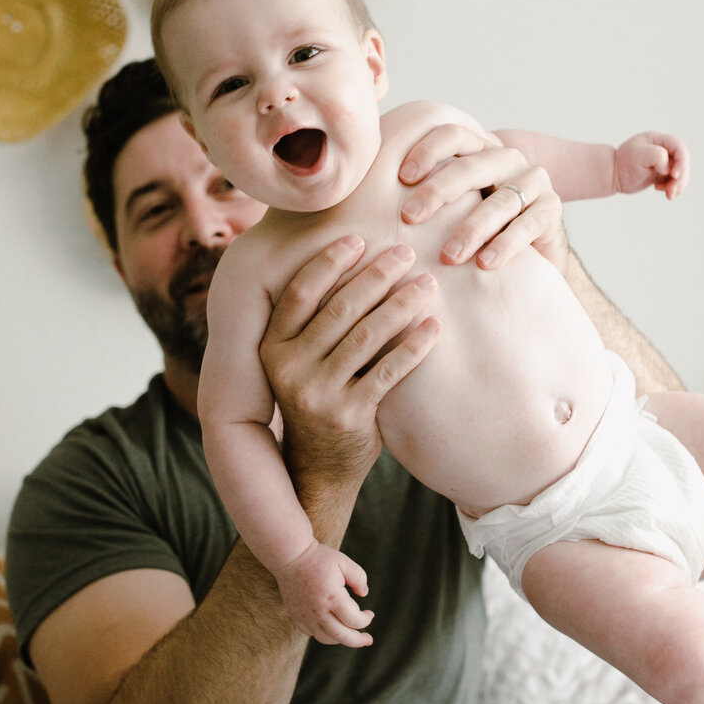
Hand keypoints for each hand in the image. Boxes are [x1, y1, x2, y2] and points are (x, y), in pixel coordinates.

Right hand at [259, 235, 441, 488]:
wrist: (318, 465)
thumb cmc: (316, 395)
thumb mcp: (298, 360)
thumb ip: (311, 321)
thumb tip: (344, 254)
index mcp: (271, 347)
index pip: (300, 294)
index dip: (329, 262)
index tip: (359, 238)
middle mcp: (288, 369)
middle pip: (339, 309)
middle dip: (377, 276)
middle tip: (406, 252)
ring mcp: (317, 394)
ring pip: (367, 336)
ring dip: (401, 304)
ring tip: (427, 283)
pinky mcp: (349, 415)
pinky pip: (388, 371)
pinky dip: (414, 346)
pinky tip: (433, 326)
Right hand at [277, 540, 373, 646]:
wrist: (290, 557)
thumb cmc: (318, 558)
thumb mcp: (344, 562)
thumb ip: (359, 578)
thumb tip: (364, 594)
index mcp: (332, 597)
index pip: (353, 620)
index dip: (365, 620)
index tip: (370, 614)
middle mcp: (318, 611)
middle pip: (342, 636)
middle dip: (358, 640)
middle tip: (368, 639)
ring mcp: (305, 616)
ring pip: (326, 639)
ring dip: (341, 639)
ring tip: (350, 634)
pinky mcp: (296, 616)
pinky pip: (312, 633)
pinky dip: (324, 635)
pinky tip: (332, 627)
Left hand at [397, 122, 565, 271]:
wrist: (529, 257)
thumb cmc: (475, 230)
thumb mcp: (448, 206)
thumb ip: (417, 191)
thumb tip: (359, 187)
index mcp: (479, 150)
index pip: (453, 135)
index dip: (426, 150)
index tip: (400, 177)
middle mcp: (507, 160)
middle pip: (471, 166)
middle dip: (437, 191)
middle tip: (409, 217)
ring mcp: (533, 182)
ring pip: (501, 200)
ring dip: (471, 229)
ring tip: (449, 255)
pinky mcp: (552, 210)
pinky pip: (528, 224)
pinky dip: (505, 244)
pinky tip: (485, 263)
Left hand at [615, 132, 688, 199]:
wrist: (612, 175)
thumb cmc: (623, 163)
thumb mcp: (639, 155)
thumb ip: (657, 155)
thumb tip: (667, 168)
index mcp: (659, 140)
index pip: (680, 147)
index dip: (682, 161)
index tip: (674, 175)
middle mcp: (664, 149)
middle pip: (683, 162)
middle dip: (681, 178)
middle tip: (671, 191)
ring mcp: (664, 162)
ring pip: (682, 173)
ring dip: (678, 186)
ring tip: (668, 195)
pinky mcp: (662, 174)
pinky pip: (675, 181)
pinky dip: (672, 188)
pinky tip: (658, 189)